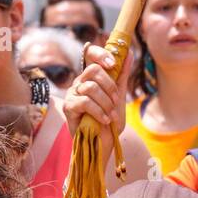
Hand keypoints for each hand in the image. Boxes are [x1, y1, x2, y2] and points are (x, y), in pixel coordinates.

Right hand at [61, 44, 130, 160]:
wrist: (102, 144)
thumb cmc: (109, 122)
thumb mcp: (119, 96)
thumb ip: (122, 75)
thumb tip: (129, 52)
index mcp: (91, 78)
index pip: (91, 55)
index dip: (101, 54)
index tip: (113, 63)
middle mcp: (80, 83)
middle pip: (93, 70)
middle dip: (109, 86)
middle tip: (115, 100)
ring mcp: (72, 94)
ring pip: (91, 87)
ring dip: (106, 103)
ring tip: (111, 116)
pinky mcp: (68, 107)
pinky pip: (85, 102)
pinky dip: (99, 112)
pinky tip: (104, 120)